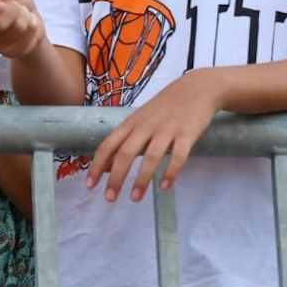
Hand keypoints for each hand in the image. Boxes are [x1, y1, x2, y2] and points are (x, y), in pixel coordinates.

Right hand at [0, 0, 45, 57]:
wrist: (31, 23)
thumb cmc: (17, 4)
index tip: (2, 5)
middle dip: (15, 13)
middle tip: (19, 7)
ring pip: (14, 32)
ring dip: (26, 21)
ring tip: (25, 17)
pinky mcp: (5, 53)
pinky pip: (24, 42)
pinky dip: (32, 32)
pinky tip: (28, 29)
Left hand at [85, 71, 222, 201]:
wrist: (197, 88)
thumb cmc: (165, 107)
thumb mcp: (140, 120)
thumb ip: (125, 141)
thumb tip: (107, 167)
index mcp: (131, 123)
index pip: (108, 146)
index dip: (97, 166)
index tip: (90, 185)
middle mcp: (145, 126)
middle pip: (126, 153)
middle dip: (116, 178)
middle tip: (109, 199)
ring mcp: (167, 129)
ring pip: (151, 157)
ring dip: (142, 179)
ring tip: (135, 198)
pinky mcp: (187, 133)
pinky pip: (179, 155)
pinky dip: (171, 171)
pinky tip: (165, 186)